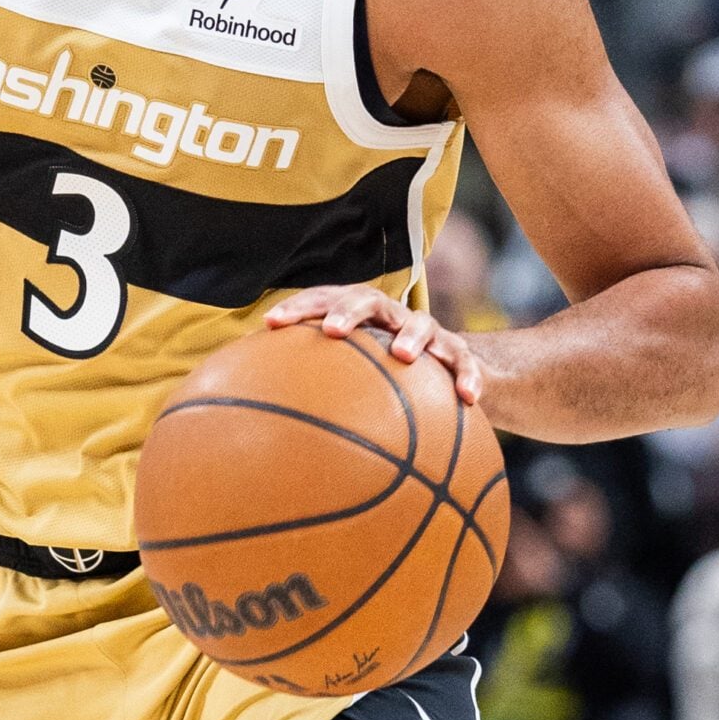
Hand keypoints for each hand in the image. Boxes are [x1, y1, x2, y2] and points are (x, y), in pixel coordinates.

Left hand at [264, 283, 483, 404]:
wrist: (444, 369)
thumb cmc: (379, 373)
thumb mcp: (344, 377)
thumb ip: (306, 387)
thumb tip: (250, 420)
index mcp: (355, 316)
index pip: (322, 300)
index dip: (297, 308)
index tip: (270, 324)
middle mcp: (388, 317)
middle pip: (367, 299)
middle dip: (348, 311)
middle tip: (333, 332)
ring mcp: (425, 333)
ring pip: (420, 324)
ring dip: (412, 337)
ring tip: (405, 356)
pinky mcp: (458, 354)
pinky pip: (465, 363)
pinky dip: (468, 377)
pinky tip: (468, 398)